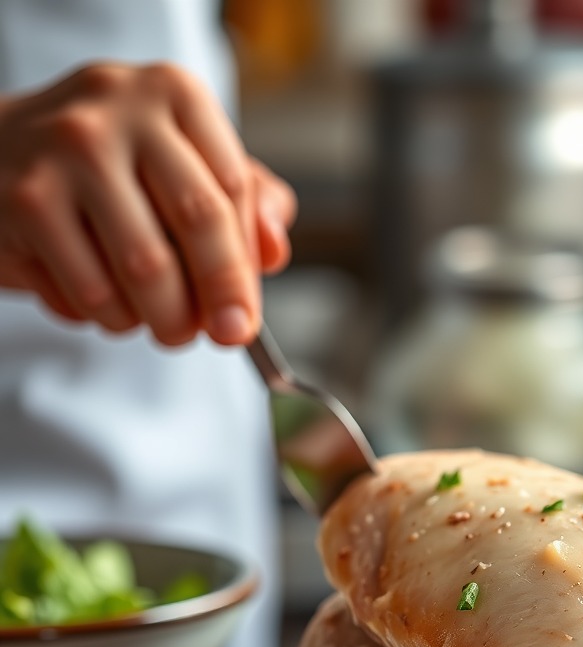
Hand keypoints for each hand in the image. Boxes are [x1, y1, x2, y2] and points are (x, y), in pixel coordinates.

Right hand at [0, 62, 296, 345]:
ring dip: (162, 318)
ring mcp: (64, 150)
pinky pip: (90, 291)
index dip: (244, 266)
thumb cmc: (120, 167)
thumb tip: (274, 250)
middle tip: (221, 336)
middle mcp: (118, 109)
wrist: (1, 151)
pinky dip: (110, 318)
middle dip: (217, 296)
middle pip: (197, 221)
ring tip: (162, 323)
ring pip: (144, 268)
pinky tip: (109, 308)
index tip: (246, 318)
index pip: (232, 190)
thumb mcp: (192, 164)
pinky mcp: (24, 200)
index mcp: (174, 93)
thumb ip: (249, 202)